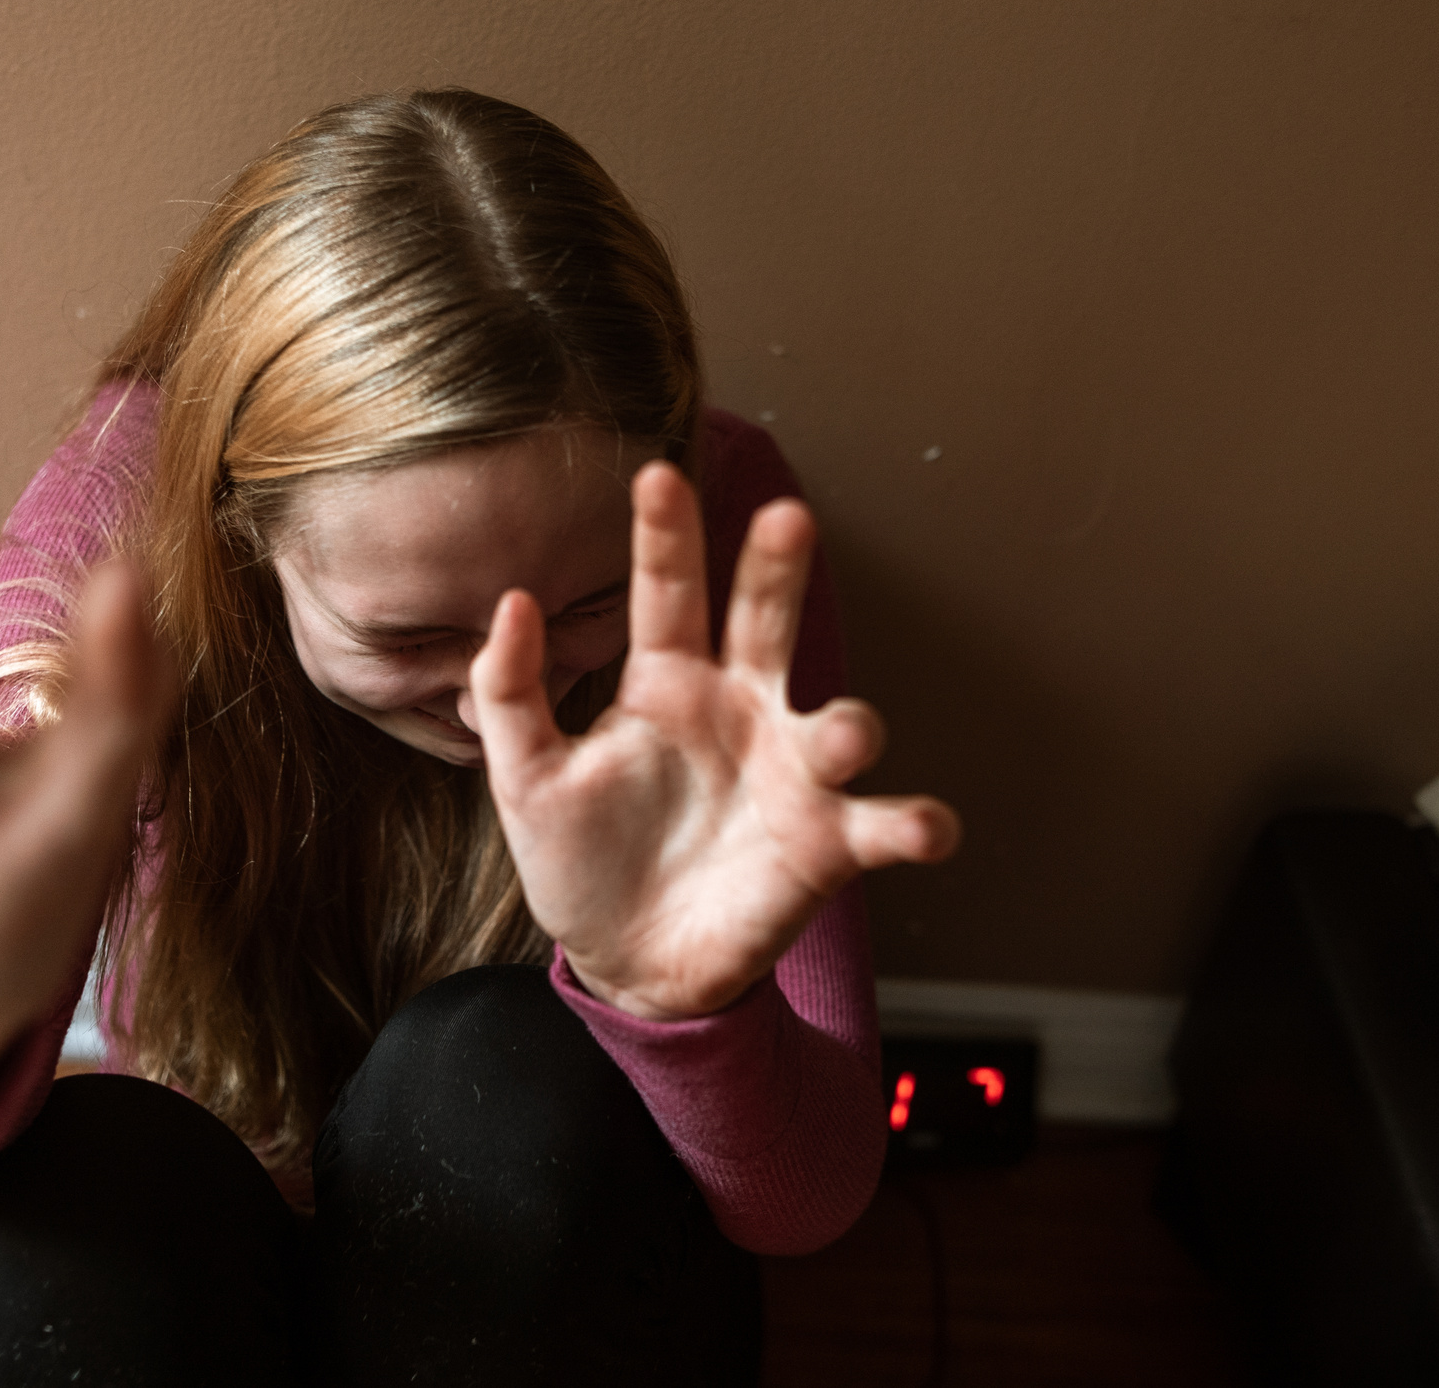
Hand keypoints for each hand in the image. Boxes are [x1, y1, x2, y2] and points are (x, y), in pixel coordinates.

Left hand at [470, 462, 958, 1020]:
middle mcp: (740, 707)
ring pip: (835, 723)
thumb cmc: (579, 859)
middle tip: (786, 517)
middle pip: (765, 621)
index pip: (667, 593)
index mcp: (666, 681)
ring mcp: (790, 771)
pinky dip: (915, 823)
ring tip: (846, 732)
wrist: (626, 963)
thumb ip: (512, 692)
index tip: (657, 475)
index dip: (664, 536)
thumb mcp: (526, 779)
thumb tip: (511, 600)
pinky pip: (882, 824)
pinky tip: (926, 826)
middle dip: (776, 570)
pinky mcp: (827, 843)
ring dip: (850, 723)